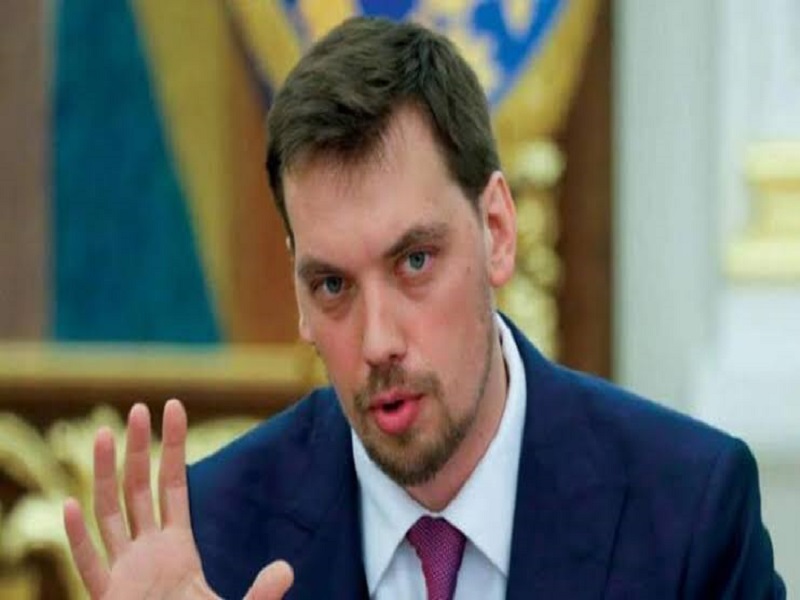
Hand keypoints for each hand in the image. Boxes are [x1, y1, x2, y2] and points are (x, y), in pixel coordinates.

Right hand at [63, 399, 293, 598]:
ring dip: (104, 476)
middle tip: (137, 409)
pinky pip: (89, 564)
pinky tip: (71, 504)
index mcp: (178, 549)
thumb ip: (261, 593)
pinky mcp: (108, 598)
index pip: (173, 485)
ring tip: (102, 433)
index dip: (172, 448)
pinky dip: (77, 537)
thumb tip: (287, 569)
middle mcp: (147, 553)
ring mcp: (124, 574)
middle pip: (138, 490)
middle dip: (137, 450)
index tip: (173, 409)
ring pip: (109, 515)